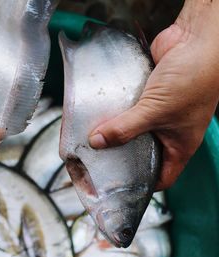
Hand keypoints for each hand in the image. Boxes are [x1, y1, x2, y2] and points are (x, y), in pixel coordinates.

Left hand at [88, 0, 218, 189]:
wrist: (197, 40)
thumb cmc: (193, 80)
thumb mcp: (156, 112)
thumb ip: (125, 128)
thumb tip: (97, 142)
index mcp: (179, 145)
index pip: (161, 176)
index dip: (142, 184)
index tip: (117, 184)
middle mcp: (168, 131)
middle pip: (141, 151)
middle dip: (120, 155)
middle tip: (96, 159)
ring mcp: (157, 111)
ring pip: (132, 128)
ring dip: (114, 129)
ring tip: (91, 136)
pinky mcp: (147, 93)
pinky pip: (128, 106)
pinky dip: (115, 109)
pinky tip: (98, 111)